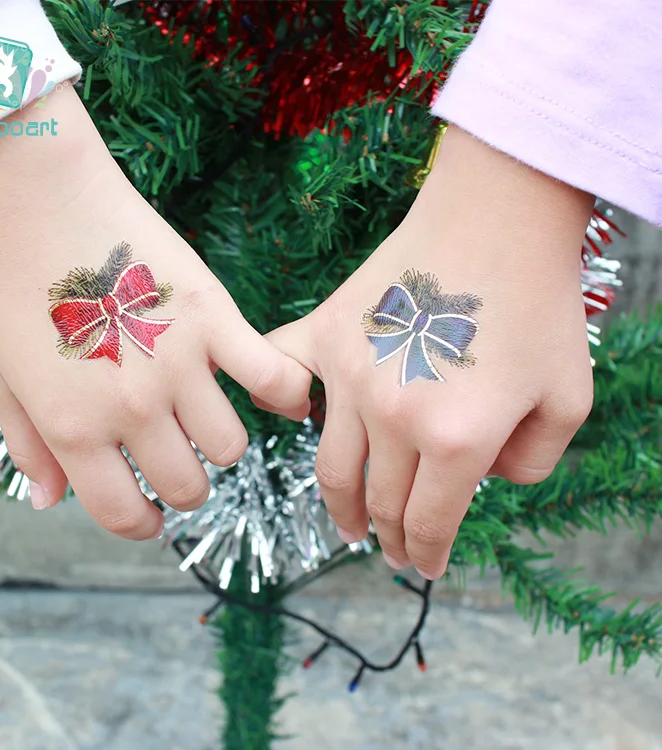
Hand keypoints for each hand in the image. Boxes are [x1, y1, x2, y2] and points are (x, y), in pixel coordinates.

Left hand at [0, 86, 310, 539]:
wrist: (41, 204)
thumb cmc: (14, 288)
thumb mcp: (0, 377)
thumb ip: (27, 446)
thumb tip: (48, 503)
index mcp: (75, 428)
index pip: (123, 514)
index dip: (139, 524)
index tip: (147, 514)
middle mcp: (132, 409)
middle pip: (188, 486)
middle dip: (184, 486)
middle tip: (176, 460)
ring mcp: (180, 365)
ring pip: (231, 446)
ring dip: (220, 442)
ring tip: (205, 415)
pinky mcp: (216, 320)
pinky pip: (274, 378)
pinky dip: (287, 395)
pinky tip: (282, 397)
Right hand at [257, 125, 594, 577]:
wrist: (496, 220)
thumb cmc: (539, 306)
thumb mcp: (569, 400)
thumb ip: (530, 465)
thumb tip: (483, 480)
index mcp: (457, 438)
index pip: (429, 522)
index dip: (426, 554)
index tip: (424, 567)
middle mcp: (394, 415)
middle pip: (381, 501)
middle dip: (389, 538)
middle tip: (390, 551)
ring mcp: (349, 374)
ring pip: (331, 466)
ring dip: (340, 505)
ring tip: (349, 522)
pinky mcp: (324, 334)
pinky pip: (282, 377)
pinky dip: (281, 402)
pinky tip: (297, 416)